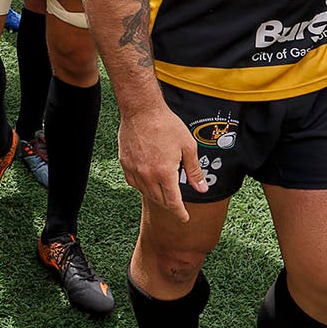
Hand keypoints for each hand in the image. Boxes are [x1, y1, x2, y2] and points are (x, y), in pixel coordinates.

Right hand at [116, 101, 203, 221]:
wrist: (141, 109)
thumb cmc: (166, 125)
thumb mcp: (188, 147)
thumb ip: (194, 171)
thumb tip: (202, 188)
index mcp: (164, 173)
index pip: (172, 202)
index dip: (180, 212)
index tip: (184, 218)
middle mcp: (147, 174)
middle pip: (159, 199)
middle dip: (169, 204)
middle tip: (176, 203)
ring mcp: (133, 168)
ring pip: (145, 192)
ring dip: (156, 195)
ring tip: (163, 191)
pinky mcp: (124, 161)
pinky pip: (133, 181)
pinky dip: (141, 185)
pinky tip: (147, 180)